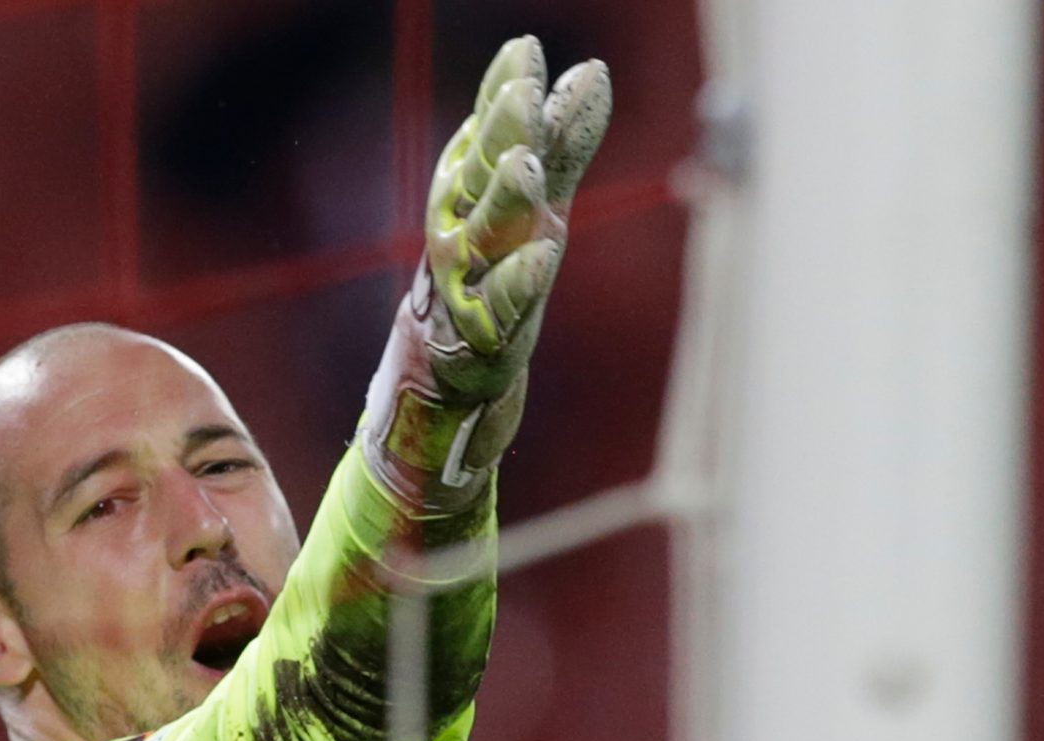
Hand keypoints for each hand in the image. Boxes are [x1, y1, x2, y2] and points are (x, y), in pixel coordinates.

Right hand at [362, 36, 612, 513]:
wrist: (451, 388)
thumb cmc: (493, 285)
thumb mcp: (533, 208)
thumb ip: (562, 143)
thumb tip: (591, 71)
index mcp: (470, 196)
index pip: (490, 136)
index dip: (503, 92)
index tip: (525, 49)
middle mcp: (461, 235)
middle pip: (481, 176)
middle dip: (500, 133)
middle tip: (523, 89)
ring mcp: (467, 289)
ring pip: (484, 239)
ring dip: (504, 201)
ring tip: (526, 166)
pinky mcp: (481, 342)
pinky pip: (499, 311)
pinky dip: (517, 283)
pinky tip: (542, 255)